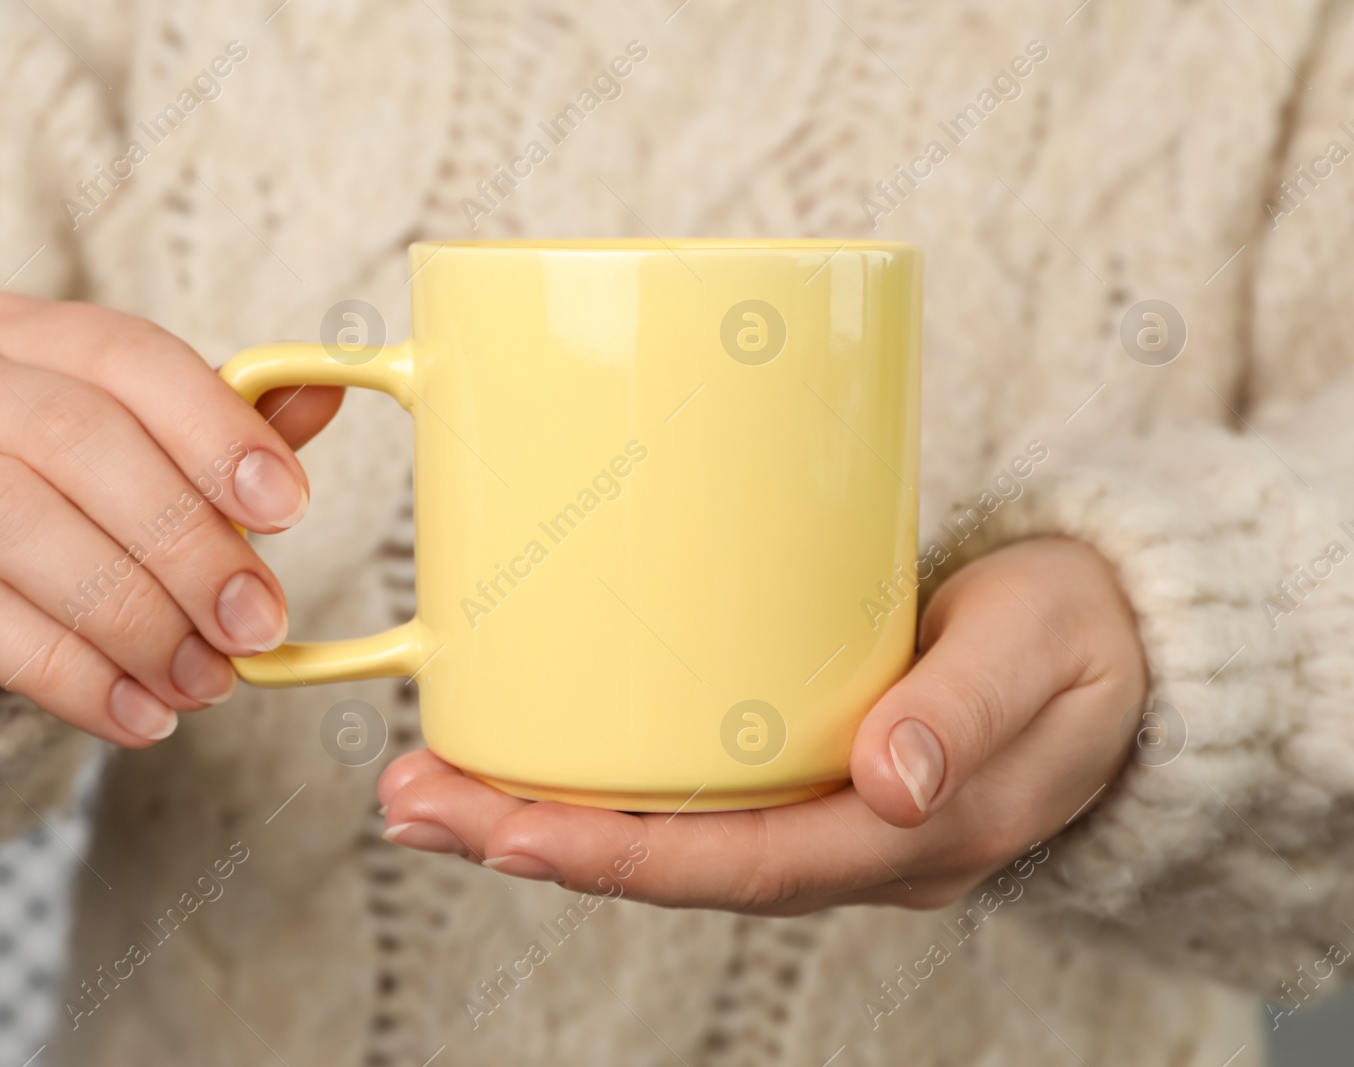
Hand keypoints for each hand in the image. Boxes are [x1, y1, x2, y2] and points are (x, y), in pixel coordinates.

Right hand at [0, 293, 342, 751]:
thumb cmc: (44, 522)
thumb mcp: (136, 473)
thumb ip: (220, 439)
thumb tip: (331, 388)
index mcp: (29, 336)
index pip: (128, 354)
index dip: (214, 428)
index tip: (288, 509)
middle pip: (75, 439)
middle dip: (184, 541)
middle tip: (256, 624)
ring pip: (14, 522)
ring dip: (130, 614)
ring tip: (204, 682)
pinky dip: (64, 671)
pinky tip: (134, 716)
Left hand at [378, 537, 1146, 911]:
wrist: (1110, 639)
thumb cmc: (1078, 636)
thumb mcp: (1045, 653)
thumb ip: (972, 709)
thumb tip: (893, 783)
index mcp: (909, 837)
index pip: (742, 865)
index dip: (621, 857)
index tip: (508, 831)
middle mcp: (845, 842)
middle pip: (673, 864)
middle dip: (534, 841)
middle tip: (412, 799)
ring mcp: (819, 811)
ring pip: (665, 836)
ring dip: (542, 815)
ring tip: (428, 782)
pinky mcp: (801, 764)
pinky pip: (688, 793)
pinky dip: (598, 781)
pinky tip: (525, 753)